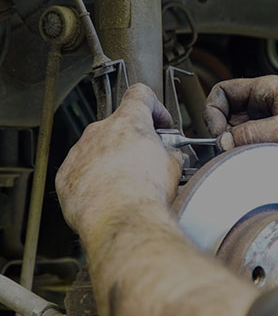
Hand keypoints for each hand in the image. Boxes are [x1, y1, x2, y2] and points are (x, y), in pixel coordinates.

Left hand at [56, 84, 182, 236]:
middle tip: (147, 160)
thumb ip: (170, 152)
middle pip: (118, 125)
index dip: (154, 107)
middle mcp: (100, 131)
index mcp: (129, 122)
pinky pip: (80, 170)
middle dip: (133, 140)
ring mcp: (80, 152)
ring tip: (126, 182)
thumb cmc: (146, 192)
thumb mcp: (173, 166)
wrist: (121, 220)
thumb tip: (170, 155)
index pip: (140, 95)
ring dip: (111, 160)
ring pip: (97, 148)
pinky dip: (93, 178)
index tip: (159, 123)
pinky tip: (107, 194)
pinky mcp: (66, 175)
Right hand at [204, 75, 277, 156]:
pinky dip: (251, 153)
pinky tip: (259, 162)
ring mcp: (275, 122)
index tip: (218, 134)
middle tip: (228, 151)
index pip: (224, 93)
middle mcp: (268, 104)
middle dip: (224, 132)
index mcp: (268, 89)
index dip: (214, 112)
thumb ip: (253, 134)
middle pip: (229, 114)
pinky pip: (256, 144)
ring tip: (247, 157)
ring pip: (241, 132)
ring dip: (238, 145)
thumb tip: (223, 143)